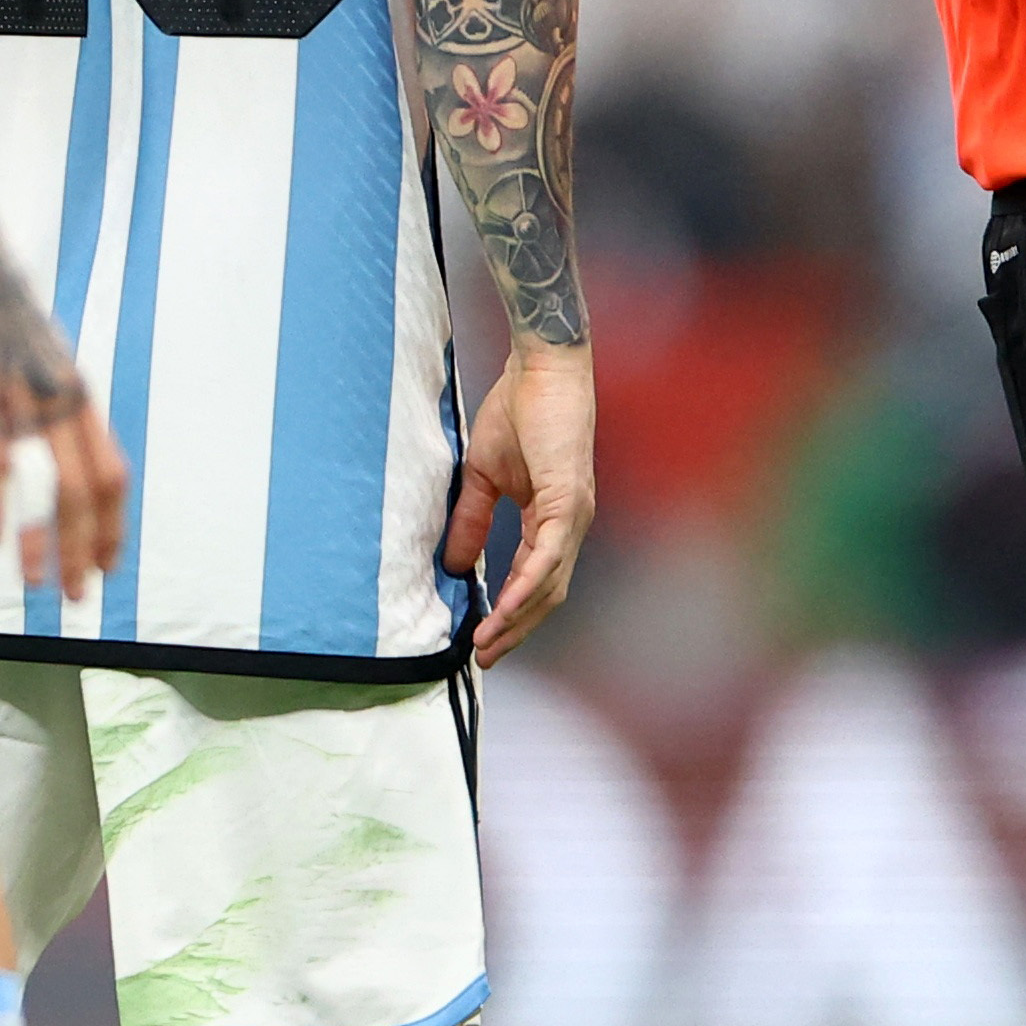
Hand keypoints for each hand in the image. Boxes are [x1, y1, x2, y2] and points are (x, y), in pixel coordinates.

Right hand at [0, 241, 129, 596]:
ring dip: (47, 541)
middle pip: (93, 489)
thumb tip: (34, 439)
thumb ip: (39, 400)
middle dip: (89, 548)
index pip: (114, 472)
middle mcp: (62, 401)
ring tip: (39, 584)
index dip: (115, 523)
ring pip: (51, 484)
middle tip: (81, 596)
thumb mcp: (29, 357)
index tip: (109, 564)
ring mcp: (23, 397)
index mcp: (77, 396)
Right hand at [442, 344, 594, 669]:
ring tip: (485, 644)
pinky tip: (503, 610)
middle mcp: (570, 524)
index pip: (534, 579)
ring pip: (549, 585)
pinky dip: (525, 588)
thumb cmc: (518, 411)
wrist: (540, 369)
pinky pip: (547, 557)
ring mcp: (573, 515)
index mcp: (552, 518)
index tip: (481, 638)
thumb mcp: (483, 476)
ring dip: (516, 619)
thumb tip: (451, 563)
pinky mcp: (567, 501)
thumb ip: (471, 520)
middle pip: (547, 594)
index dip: (509, 611)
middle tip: (483, 657)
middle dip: (514, 630)